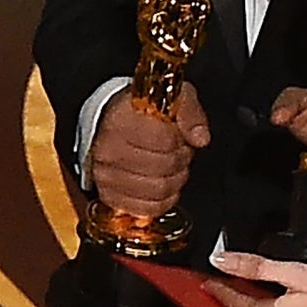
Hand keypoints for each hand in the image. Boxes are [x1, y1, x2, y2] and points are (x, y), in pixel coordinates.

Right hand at [87, 82, 209, 216]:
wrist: (112, 123)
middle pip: (163, 168)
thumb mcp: (172, 97)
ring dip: (173, 181)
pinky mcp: (108, 195)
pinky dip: (161, 202)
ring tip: (168, 167)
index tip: (175, 134)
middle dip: (179, 161)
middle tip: (175, 152)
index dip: (179, 140)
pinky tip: (161, 186)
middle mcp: (108, 149)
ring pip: (157, 190)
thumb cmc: (142, 112)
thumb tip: (200, 137)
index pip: (164, 140)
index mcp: (121, 120)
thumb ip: (190, 113)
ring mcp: (105, 174)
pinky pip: (145, 209)